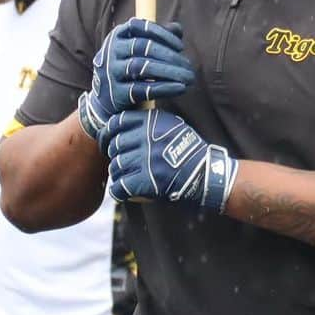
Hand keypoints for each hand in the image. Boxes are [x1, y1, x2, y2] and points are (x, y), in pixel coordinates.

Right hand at [77, 19, 195, 139]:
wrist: (106, 99)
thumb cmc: (129, 69)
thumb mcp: (138, 50)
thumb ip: (158, 38)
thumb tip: (177, 28)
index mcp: (117, 36)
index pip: (139, 27)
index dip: (162, 34)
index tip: (181, 47)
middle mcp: (110, 51)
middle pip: (142, 47)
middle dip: (169, 56)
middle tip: (189, 67)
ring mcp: (110, 73)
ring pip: (141, 67)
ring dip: (169, 71)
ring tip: (189, 78)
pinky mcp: (115, 94)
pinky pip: (141, 89)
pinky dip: (163, 88)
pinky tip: (180, 88)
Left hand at [103, 109, 236, 211]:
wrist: (207, 174)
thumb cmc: (190, 152)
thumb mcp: (173, 126)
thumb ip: (150, 123)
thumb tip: (123, 123)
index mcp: (152, 121)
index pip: (117, 122)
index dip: (108, 133)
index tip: (108, 142)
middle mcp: (148, 137)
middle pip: (115, 145)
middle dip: (114, 156)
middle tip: (120, 163)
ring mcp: (147, 158)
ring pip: (116, 165)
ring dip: (118, 174)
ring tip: (124, 178)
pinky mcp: (147, 180)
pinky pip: (120, 186)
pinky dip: (118, 191)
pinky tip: (121, 192)